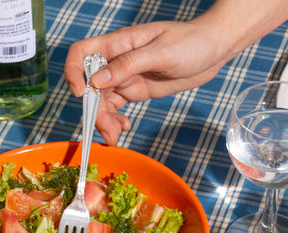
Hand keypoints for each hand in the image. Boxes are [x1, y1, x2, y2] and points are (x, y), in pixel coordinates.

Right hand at [64, 20, 225, 144]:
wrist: (213, 51)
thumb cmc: (190, 42)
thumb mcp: (160, 52)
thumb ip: (128, 65)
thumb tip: (96, 81)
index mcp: (118, 44)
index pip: (82, 53)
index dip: (73, 72)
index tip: (78, 93)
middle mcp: (116, 62)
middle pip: (91, 87)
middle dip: (95, 110)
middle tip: (108, 130)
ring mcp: (125, 78)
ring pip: (102, 102)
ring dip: (105, 121)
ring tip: (115, 136)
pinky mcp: (134, 91)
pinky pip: (116, 108)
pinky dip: (116, 121)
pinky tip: (125, 127)